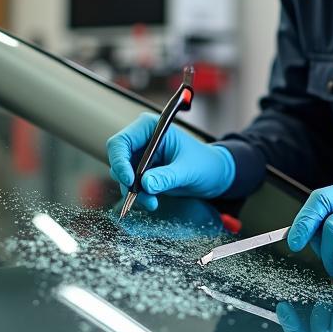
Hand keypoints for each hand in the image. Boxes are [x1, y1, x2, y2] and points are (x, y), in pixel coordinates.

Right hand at [106, 113, 234, 211]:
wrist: (214, 176)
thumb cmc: (205, 164)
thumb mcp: (188, 170)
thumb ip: (167, 176)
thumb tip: (146, 184)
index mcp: (151, 128)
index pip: (121, 142)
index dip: (120, 161)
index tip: (130, 181)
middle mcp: (142, 140)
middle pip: (118, 159)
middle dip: (126, 179)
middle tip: (138, 195)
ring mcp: (141, 157)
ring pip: (123, 175)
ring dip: (132, 191)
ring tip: (152, 202)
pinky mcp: (144, 172)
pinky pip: (132, 185)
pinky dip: (139, 195)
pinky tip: (152, 202)